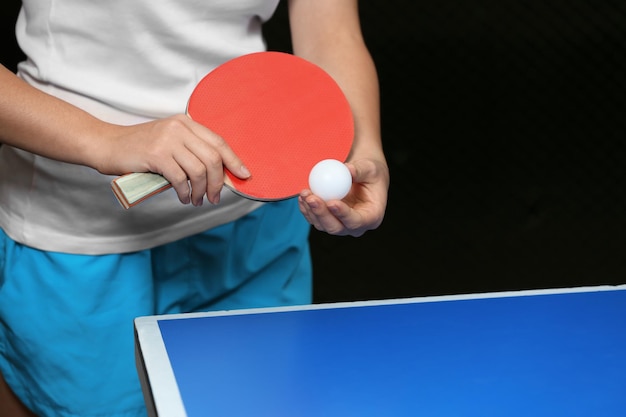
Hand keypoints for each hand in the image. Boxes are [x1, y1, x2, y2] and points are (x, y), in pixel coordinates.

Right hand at [96, 114, 250, 205]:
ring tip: (197, 201)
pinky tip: (185, 198)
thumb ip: (191, 153)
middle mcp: (179, 128)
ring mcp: (167, 140)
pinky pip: (181, 178)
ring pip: (198, 170)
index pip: (219, 142)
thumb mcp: (170, 143)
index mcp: (186, 123)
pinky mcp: (156, 154)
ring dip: (201, 191)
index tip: (244, 176)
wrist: (107, 145)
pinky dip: (186, 192)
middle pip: (212, 158)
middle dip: (218, 183)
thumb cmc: (140, 150)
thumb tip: (219, 177)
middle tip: (214, 198)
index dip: (234, 161)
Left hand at [298, 157, 388, 236]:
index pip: (356, 221)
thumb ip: (360, 170)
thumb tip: (348, 169)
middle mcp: (356, 226)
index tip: (331, 202)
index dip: (343, 214)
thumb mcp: (370, 168)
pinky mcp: (328, 220)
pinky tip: (303, 196)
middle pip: (336, 227)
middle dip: (322, 214)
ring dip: (311, 211)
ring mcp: (341, 225)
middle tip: (312, 199)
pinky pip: (315, 218)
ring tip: (305, 193)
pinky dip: (307, 209)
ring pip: (322, 225)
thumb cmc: (371, 173)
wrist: (363, 177)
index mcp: (371, 217)